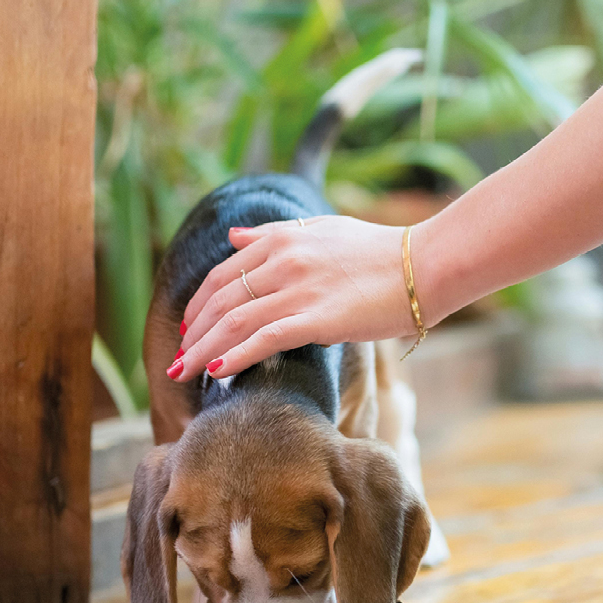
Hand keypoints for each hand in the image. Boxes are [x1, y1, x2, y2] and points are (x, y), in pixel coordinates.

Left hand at [169, 216, 416, 380]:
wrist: (426, 265)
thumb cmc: (381, 252)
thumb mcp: (322, 228)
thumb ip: (275, 233)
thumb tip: (234, 237)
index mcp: (282, 237)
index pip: (223, 274)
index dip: (199, 305)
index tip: (189, 330)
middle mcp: (283, 259)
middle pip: (221, 299)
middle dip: (193, 333)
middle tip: (177, 360)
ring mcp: (299, 288)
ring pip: (234, 321)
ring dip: (203, 350)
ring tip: (182, 373)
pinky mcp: (317, 317)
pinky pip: (263, 339)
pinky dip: (234, 355)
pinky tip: (217, 373)